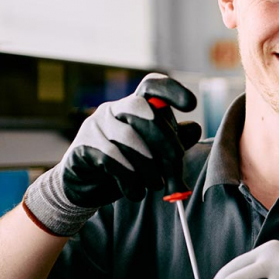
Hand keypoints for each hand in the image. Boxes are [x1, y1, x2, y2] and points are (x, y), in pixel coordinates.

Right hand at [23, 73, 201, 235]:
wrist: (86, 189)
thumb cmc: (126, 166)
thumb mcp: (155, 155)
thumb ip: (175, 143)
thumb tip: (195, 128)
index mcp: (135, 106)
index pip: (152, 86)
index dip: (172, 90)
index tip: (191, 105)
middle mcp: (114, 109)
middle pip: (145, 111)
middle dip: (166, 143)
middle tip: (175, 169)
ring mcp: (95, 126)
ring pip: (129, 138)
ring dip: (149, 167)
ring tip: (156, 185)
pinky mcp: (83, 147)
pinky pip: (111, 159)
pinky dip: (129, 179)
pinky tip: (136, 192)